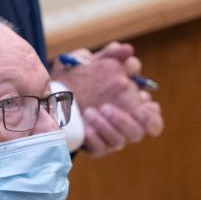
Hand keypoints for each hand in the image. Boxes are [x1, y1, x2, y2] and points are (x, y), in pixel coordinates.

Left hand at [52, 42, 162, 156]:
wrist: (48, 98)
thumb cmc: (76, 78)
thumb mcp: (89, 62)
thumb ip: (109, 55)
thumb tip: (127, 50)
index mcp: (130, 106)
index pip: (152, 119)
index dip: (151, 116)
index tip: (144, 106)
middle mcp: (123, 125)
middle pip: (138, 132)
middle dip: (125, 121)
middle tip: (105, 107)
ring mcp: (109, 138)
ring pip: (119, 141)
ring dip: (106, 127)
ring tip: (89, 112)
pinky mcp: (94, 148)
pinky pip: (99, 149)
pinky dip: (94, 138)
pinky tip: (84, 128)